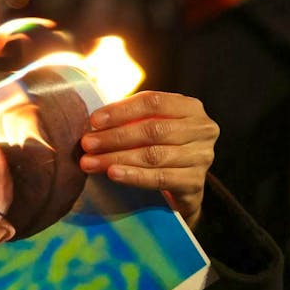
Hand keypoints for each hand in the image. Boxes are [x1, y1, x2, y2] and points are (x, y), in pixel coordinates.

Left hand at [79, 90, 217, 228]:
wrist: (183, 187)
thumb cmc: (161, 148)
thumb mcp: (151, 126)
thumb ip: (130, 119)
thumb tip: (94, 122)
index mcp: (190, 108)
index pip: (153, 102)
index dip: (121, 111)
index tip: (94, 121)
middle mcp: (202, 129)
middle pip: (153, 130)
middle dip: (115, 137)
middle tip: (87, 144)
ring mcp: (202, 157)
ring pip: (153, 155)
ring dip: (117, 158)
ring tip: (90, 162)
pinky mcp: (195, 183)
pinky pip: (160, 178)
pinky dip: (134, 176)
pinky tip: (113, 174)